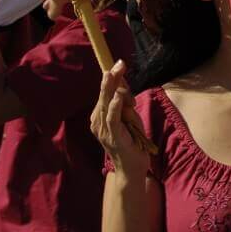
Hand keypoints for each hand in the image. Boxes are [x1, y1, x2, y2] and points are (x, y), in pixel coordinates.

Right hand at [91, 60, 149, 178]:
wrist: (132, 167)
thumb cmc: (132, 141)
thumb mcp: (130, 118)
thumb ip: (126, 103)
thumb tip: (124, 84)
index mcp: (100, 116)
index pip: (106, 93)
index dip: (112, 78)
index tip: (118, 63)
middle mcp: (98, 122)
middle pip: (103, 96)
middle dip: (111, 78)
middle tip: (118, 63)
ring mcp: (103, 130)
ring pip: (106, 104)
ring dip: (113, 88)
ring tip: (115, 73)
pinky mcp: (112, 137)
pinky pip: (112, 119)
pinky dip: (114, 107)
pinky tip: (118, 96)